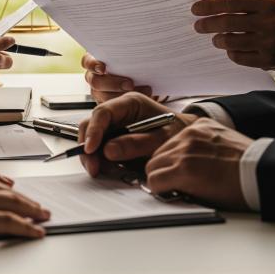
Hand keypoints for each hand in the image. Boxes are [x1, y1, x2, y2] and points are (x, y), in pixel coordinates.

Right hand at [0, 161, 49, 245]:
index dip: (5, 188)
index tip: (16, 192)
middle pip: (5, 191)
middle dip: (24, 199)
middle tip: (38, 206)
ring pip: (12, 204)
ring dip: (31, 211)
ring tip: (43, 217)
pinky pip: (9, 222)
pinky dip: (26, 227)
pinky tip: (35, 231)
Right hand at [78, 92, 196, 176]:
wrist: (186, 137)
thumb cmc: (177, 132)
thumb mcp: (161, 138)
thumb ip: (136, 144)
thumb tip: (108, 150)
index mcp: (130, 103)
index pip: (103, 112)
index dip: (94, 131)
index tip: (90, 149)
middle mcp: (119, 111)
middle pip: (92, 124)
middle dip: (88, 146)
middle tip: (93, 167)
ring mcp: (116, 124)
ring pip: (93, 137)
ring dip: (92, 155)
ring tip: (99, 170)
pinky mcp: (115, 138)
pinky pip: (100, 147)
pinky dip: (99, 159)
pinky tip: (106, 168)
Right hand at [81, 53, 152, 102]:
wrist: (142, 75)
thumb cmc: (133, 61)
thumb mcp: (127, 55)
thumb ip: (125, 52)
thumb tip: (134, 47)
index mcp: (95, 61)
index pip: (87, 62)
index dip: (93, 65)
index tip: (103, 68)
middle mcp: (93, 77)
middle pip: (95, 81)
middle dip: (113, 83)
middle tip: (130, 84)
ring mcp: (99, 92)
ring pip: (104, 96)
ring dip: (123, 95)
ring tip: (145, 91)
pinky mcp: (107, 104)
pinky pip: (113, 106)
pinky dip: (128, 102)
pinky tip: (143, 96)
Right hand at [145, 118, 252, 209]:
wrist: (261, 169)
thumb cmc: (238, 189)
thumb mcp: (203, 197)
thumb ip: (180, 188)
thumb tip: (168, 186)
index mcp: (183, 170)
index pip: (152, 179)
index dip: (159, 187)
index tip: (164, 189)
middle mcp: (184, 148)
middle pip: (153, 161)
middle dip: (160, 172)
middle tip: (171, 178)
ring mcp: (192, 134)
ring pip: (164, 146)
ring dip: (170, 156)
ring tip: (185, 164)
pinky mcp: (202, 125)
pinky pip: (182, 134)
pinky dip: (185, 143)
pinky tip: (197, 151)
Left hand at [192, 0, 274, 73]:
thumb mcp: (266, 4)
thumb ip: (242, 5)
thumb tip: (208, 9)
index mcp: (266, 3)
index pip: (230, 3)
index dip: (209, 6)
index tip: (195, 9)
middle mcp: (268, 22)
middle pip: (227, 23)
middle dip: (207, 25)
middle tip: (198, 26)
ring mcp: (269, 42)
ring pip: (230, 42)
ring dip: (218, 40)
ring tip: (216, 39)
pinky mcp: (268, 59)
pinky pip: (239, 57)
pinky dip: (231, 52)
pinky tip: (231, 49)